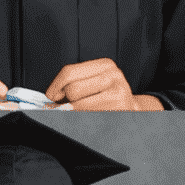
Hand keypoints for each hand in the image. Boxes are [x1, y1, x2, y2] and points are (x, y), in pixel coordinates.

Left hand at [43, 58, 160, 110]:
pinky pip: (87, 117)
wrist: (134, 112)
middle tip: (70, 106)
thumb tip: (50, 97)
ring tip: (82, 112)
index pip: (69, 72)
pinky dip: (82, 120)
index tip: (52, 96)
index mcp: (105, 65)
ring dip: (74, 112)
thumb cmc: (108, 99)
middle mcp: (114, 76)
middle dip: (66, 101)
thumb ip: (74, 83)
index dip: (55, 86)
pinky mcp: (120, 109)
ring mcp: (119, 93)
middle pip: (72, 89)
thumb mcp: (94, 82)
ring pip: (78, 105)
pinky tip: (90, 118)